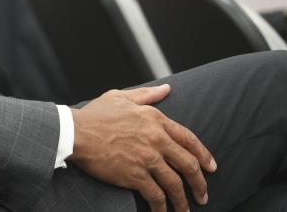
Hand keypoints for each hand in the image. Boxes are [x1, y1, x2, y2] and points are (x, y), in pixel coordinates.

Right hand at [70, 85, 216, 211]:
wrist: (75, 133)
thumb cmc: (95, 115)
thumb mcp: (121, 97)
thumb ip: (147, 95)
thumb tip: (167, 88)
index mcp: (155, 119)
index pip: (188, 139)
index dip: (203, 155)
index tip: (211, 167)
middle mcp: (156, 139)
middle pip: (188, 164)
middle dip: (200, 183)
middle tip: (203, 195)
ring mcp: (147, 158)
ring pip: (175, 183)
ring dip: (183, 200)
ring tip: (186, 210)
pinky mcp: (135, 176)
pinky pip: (156, 196)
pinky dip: (162, 207)